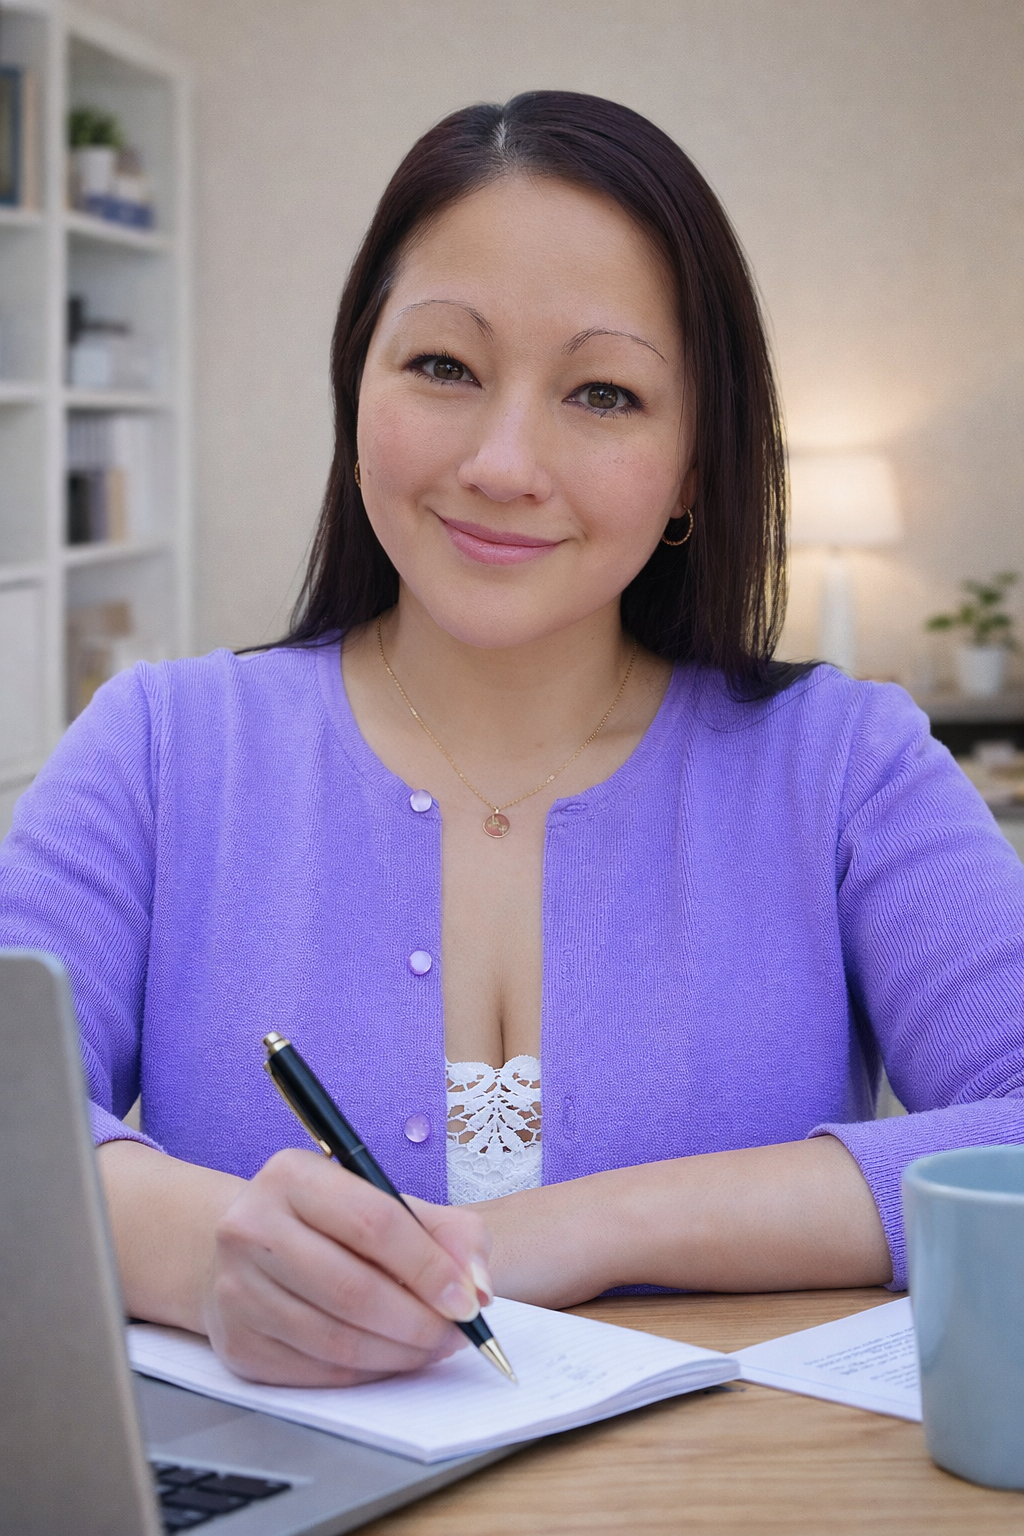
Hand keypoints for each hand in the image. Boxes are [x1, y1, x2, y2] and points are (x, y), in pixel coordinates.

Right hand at [201, 1148, 493, 1385]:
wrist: (254, 1246)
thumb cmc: (335, 1223)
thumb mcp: (391, 1202)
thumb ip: (450, 1233)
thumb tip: (478, 1288)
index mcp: (292, 1176)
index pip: (373, 1223)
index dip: (428, 1268)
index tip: (468, 1300)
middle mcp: (251, 1228)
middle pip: (353, 1289)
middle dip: (419, 1322)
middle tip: (457, 1334)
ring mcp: (236, 1290)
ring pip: (336, 1340)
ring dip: (399, 1354)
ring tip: (432, 1347)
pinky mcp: (237, 1344)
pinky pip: (317, 1373)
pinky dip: (367, 1375)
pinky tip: (391, 1358)